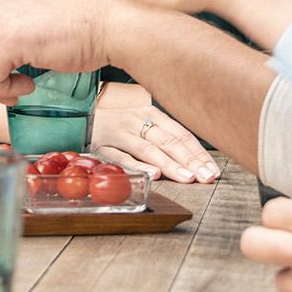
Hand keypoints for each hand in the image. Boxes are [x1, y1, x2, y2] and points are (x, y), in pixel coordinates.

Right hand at [93, 84, 217, 182]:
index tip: (213, 170)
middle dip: (190, 161)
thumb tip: (194, 159)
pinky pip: (123, 157)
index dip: (199, 153)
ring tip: (187, 178)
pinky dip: (139, 166)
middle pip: (169, 141)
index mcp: (151, 113)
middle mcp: (137, 120)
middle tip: (206, 177)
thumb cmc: (117, 122)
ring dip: (170, 165)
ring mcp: (120, 133)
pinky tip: (153, 175)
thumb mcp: (141, 122)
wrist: (78, 113)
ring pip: (149, 149)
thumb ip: (163, 136)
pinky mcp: (102, 146)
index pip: (181, 134)